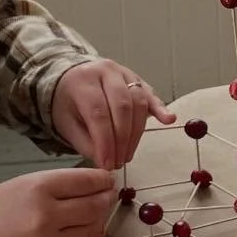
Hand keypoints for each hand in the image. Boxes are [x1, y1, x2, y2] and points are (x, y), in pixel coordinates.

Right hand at [0, 167, 117, 236]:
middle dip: (106, 199)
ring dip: (99, 221)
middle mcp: (47, 215)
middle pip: (93, 206)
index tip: (107, 180)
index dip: (102, 180)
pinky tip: (89, 233)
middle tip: (109, 196)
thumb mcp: (23, 184)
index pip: (84, 182)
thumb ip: (58, 185)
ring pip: (90, 231)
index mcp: (39, 188)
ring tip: (99, 215)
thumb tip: (94, 186)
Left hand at [51, 58, 176, 169]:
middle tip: (119, 162)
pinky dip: (161, 108)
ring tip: (128, 154)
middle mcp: (105, 71)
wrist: (72, 78)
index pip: (98, 113)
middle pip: (122, 107)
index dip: (105, 142)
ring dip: (137, 133)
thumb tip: (106, 161)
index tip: (107, 165)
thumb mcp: (67, 124)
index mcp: (82, 81)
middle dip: (122, 139)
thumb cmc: (68, 103)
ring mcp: (124, 73)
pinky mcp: (138, 79)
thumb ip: (86, 143)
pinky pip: (151, 94)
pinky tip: (168, 120)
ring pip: (138, 102)